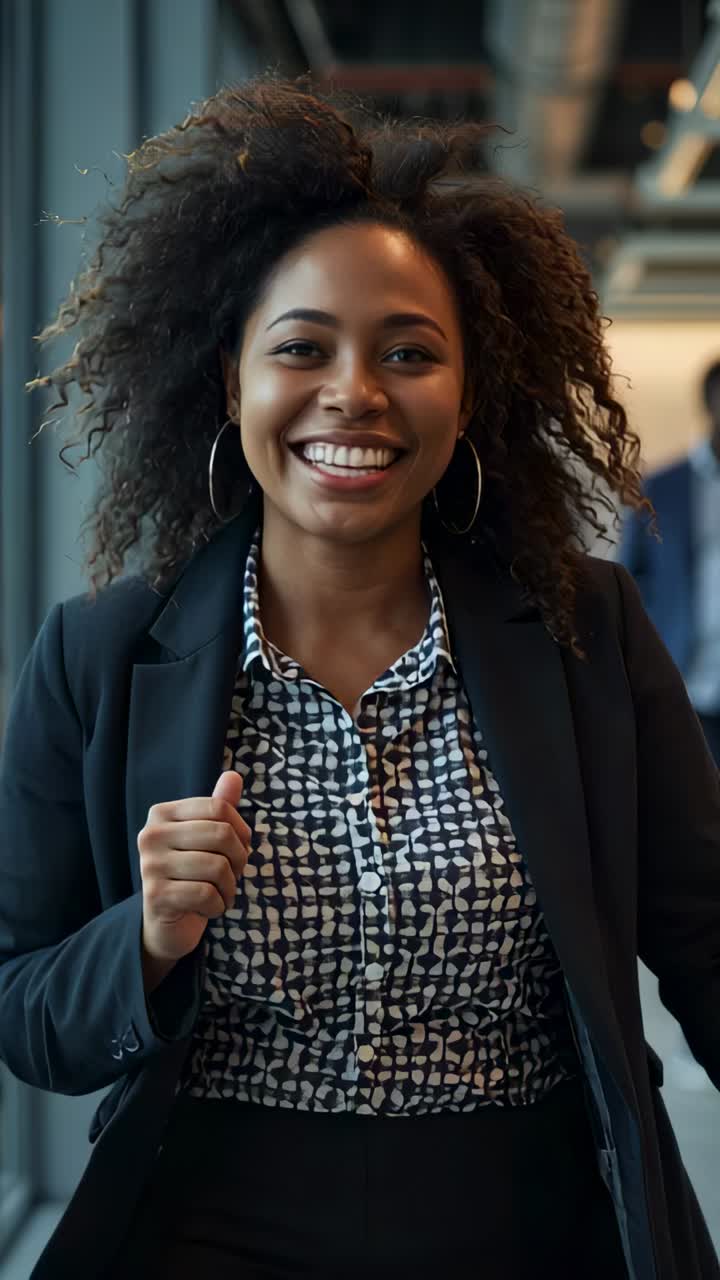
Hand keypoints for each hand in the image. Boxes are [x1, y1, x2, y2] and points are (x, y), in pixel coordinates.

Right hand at [138, 771, 249, 980]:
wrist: (166, 923)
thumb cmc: (191, 874)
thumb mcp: (207, 838)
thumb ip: (219, 807)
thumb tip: (233, 776)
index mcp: (162, 813)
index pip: (219, 807)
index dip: (241, 831)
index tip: (239, 848)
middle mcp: (151, 835)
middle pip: (221, 834)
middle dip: (239, 859)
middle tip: (233, 875)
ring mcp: (149, 865)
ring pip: (217, 867)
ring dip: (230, 887)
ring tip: (220, 893)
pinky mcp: (155, 896)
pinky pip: (207, 894)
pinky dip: (218, 906)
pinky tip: (207, 909)